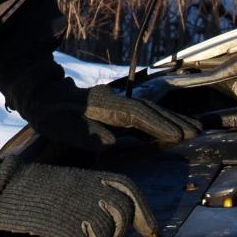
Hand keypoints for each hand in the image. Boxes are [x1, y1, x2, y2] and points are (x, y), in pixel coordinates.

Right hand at [0, 143, 160, 236]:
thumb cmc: (24, 187)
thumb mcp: (63, 184)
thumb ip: (85, 197)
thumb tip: (104, 221)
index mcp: (90, 176)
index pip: (130, 191)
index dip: (146, 213)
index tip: (152, 232)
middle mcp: (89, 189)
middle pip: (122, 216)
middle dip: (115, 236)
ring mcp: (78, 206)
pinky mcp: (63, 224)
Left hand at [25, 81, 198, 148]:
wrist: (39, 93)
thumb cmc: (49, 114)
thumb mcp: (60, 126)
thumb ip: (84, 134)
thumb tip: (110, 142)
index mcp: (104, 106)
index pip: (137, 115)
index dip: (158, 125)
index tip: (178, 136)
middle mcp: (114, 101)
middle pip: (149, 110)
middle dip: (174, 121)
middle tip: (197, 132)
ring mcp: (115, 102)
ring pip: (148, 110)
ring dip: (171, 119)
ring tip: (193, 128)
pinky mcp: (113, 107)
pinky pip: (141, 114)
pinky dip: (158, 121)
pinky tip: (168, 129)